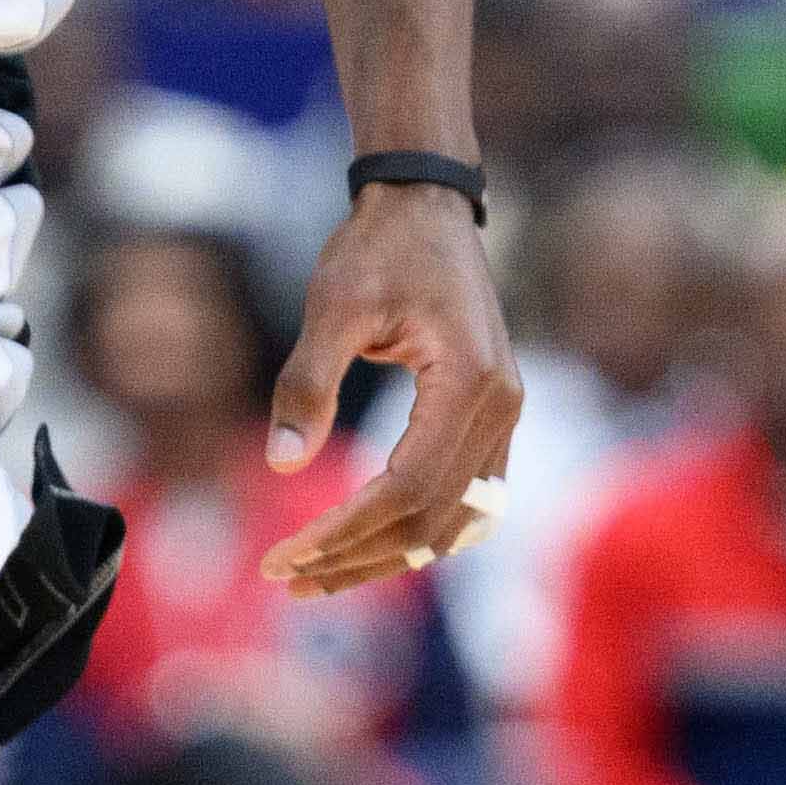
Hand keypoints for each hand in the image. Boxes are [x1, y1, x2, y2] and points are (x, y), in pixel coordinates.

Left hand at [257, 175, 523, 597]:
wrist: (425, 206)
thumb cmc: (379, 247)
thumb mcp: (332, 304)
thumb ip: (307, 382)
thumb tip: (281, 465)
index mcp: (470, 382)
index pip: (407, 487)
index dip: (344, 531)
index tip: (283, 554)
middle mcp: (501, 408)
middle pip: (431, 519)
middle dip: (356, 557)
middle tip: (284, 577)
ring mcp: (504, 417)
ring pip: (452, 522)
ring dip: (385, 556)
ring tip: (316, 576)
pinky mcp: (492, 419)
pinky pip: (465, 500)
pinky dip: (416, 531)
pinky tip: (368, 549)